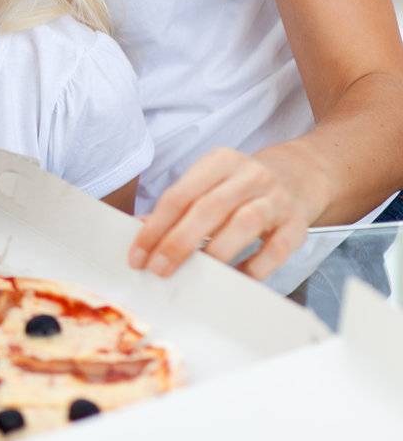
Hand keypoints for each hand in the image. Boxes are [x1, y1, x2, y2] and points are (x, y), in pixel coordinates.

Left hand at [128, 147, 326, 280]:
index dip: (155, 227)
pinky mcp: (298, 224)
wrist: (301, 175)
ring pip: (244, 223)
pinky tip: (237, 278)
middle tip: (159, 269)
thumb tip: (140, 230)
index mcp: (219, 162)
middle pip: (208, 208)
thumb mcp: (210, 183)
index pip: (179, 195)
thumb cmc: (241, 185)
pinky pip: (277, 248)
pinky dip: (256, 266)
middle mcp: (249, 176)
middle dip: (179, 242)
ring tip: (195, 274)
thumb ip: (179, 205)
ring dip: (216, 251)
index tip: (138, 256)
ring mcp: (277, 199)